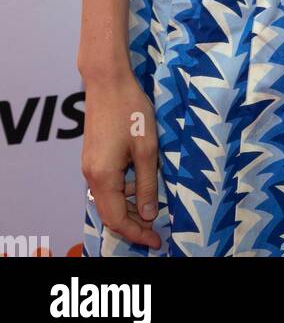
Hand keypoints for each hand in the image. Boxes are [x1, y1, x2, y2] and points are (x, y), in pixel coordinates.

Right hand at [81, 71, 161, 249]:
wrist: (108, 81)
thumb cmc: (131, 110)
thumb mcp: (147, 149)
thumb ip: (147, 183)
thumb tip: (148, 214)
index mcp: (103, 178)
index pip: (117, 220)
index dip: (136, 234)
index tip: (156, 241)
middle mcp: (91, 176)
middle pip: (109, 214)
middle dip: (132, 226)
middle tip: (156, 231)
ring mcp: (89, 166)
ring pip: (107, 200)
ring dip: (128, 209)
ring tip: (151, 209)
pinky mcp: (93, 157)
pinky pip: (106, 186)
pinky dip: (122, 194)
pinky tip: (140, 186)